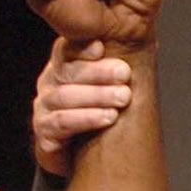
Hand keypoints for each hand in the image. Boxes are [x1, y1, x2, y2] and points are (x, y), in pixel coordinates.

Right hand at [33, 38, 133, 175]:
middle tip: (125, 74)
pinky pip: (61, 123)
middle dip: (98, 72)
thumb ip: (123, 58)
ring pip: (64, 96)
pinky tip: (106, 118)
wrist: (81, 155)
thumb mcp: (113, 82)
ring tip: (122, 98)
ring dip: (96, 96)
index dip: (83, 48)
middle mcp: (50, 81)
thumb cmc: (101, 110)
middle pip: (68, 70)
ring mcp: (44, 106)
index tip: (102, 46)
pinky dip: (85, 119)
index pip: (68, 48)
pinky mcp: (44, 132)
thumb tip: (147, 35)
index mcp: (65, 63)